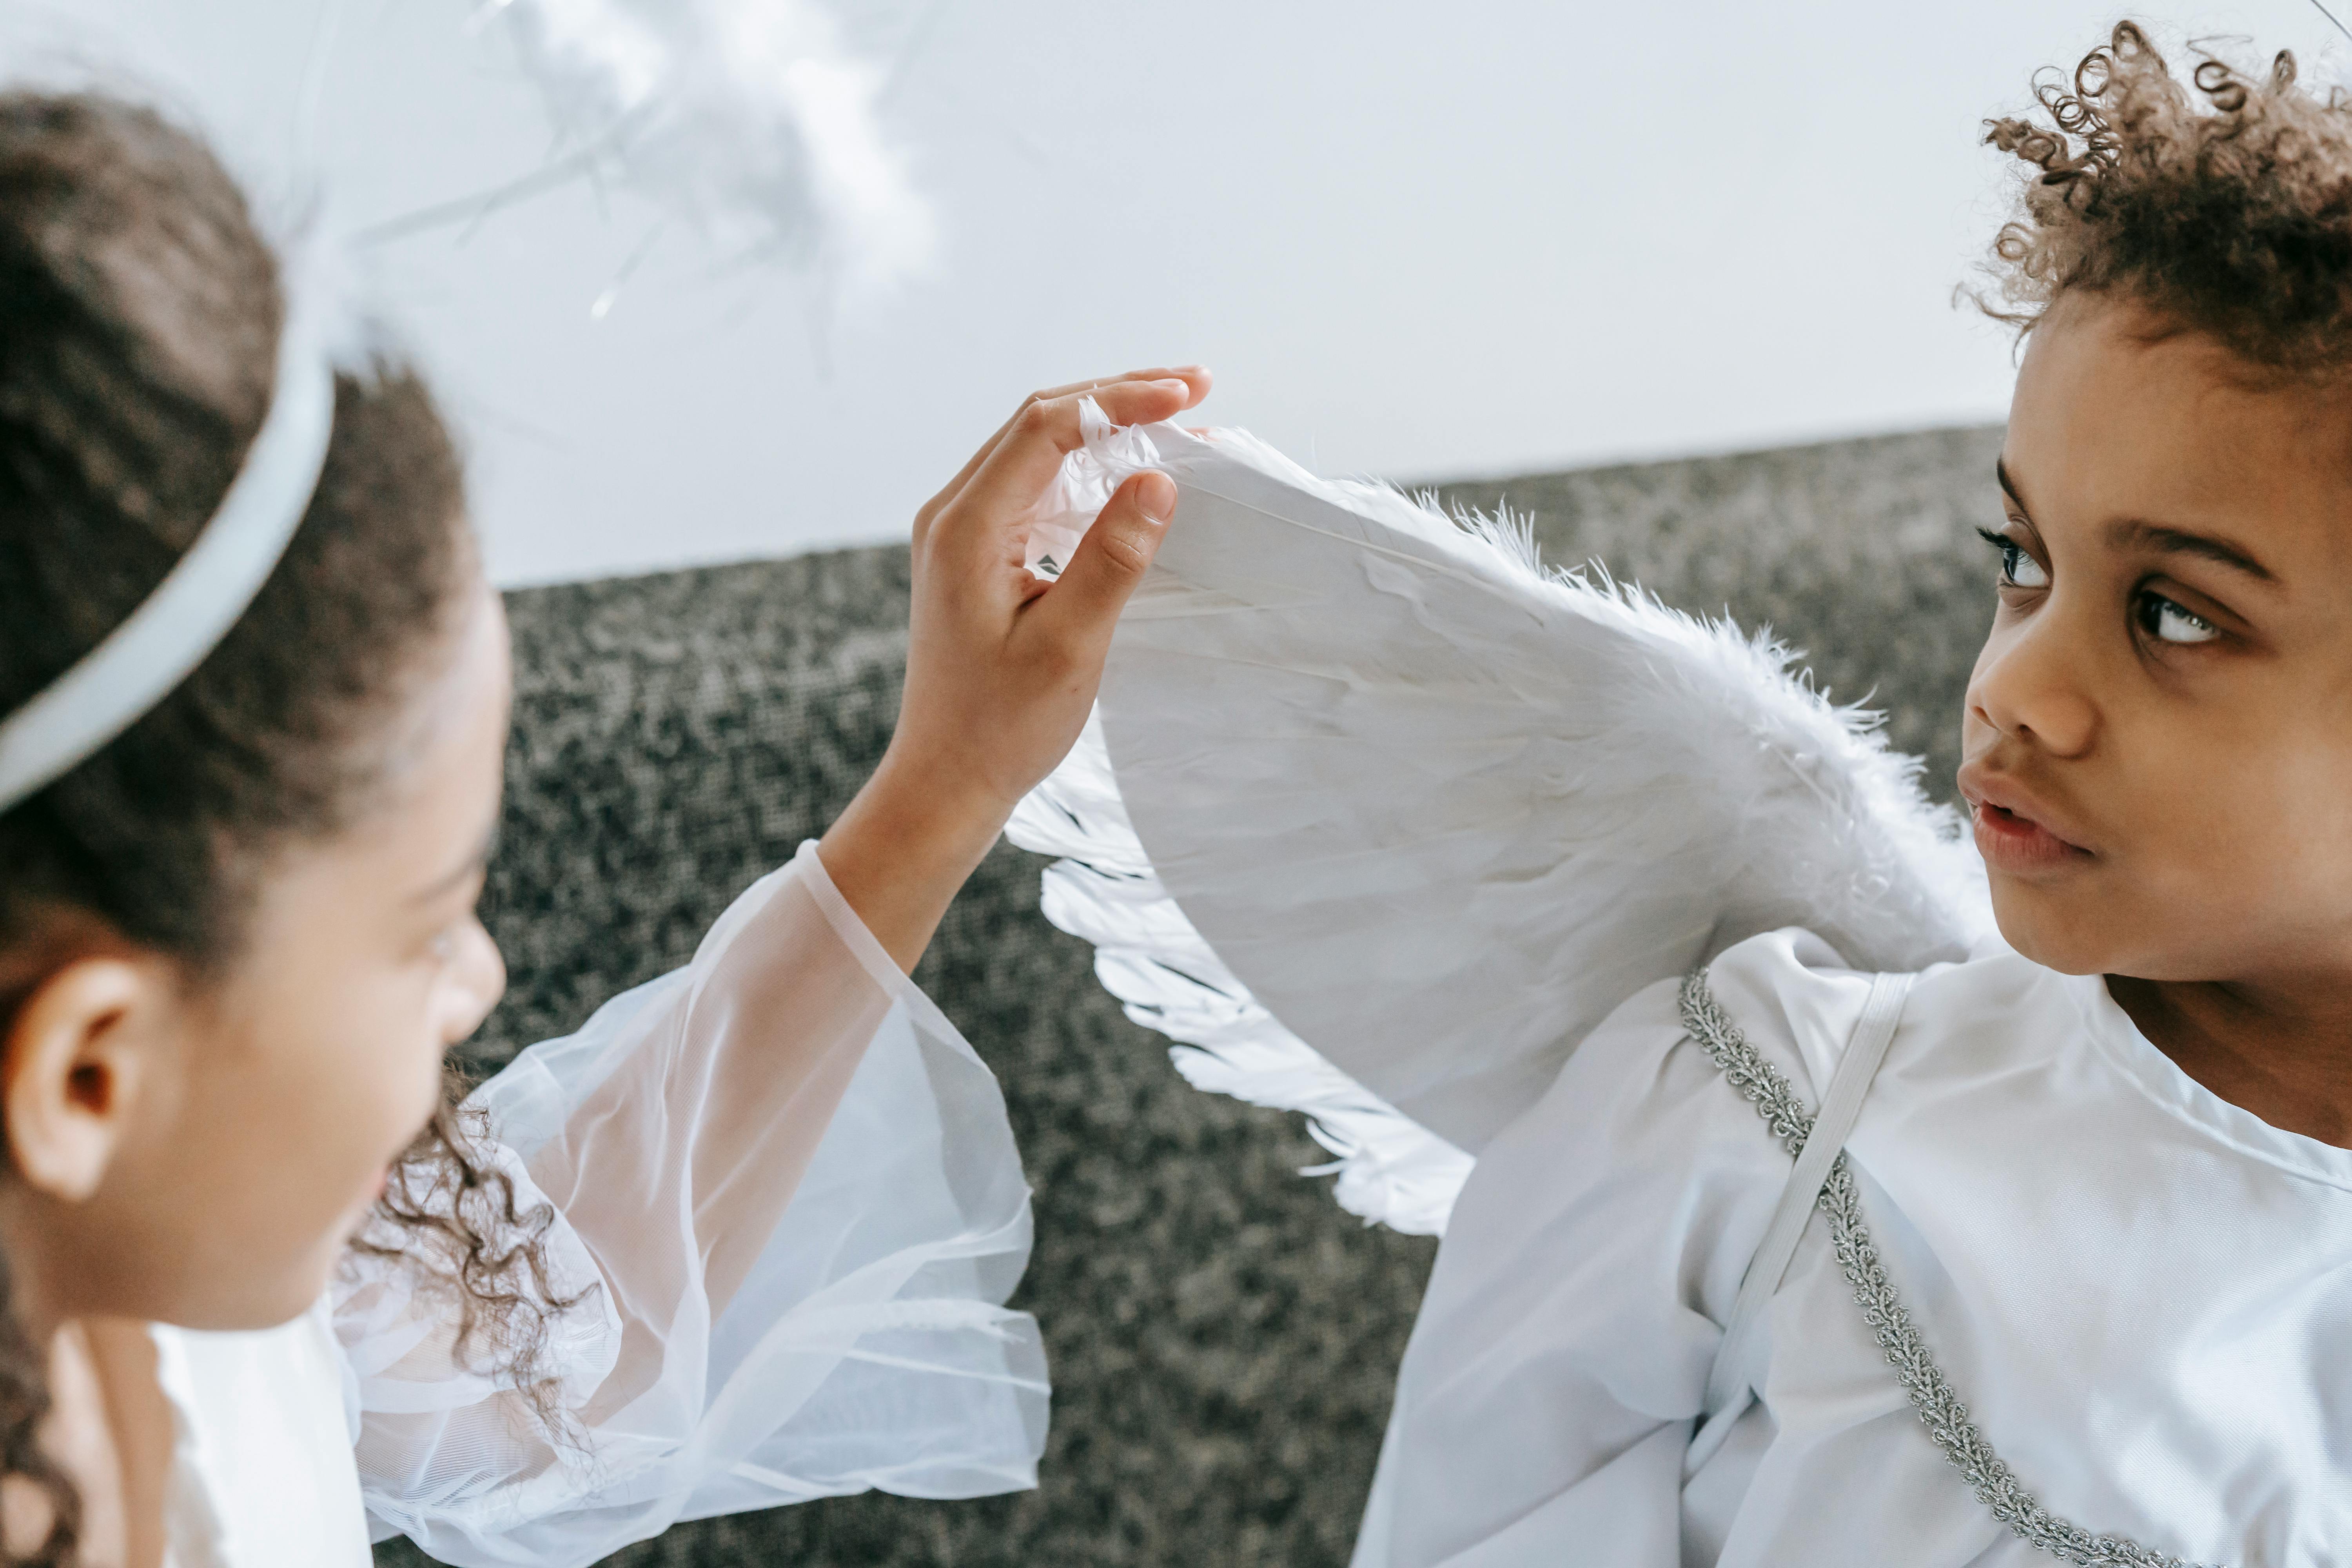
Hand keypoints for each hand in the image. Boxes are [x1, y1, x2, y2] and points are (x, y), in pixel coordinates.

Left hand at [821, 367, 1211, 968]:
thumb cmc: (1001, 727)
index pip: (1047, 428)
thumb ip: (1111, 559)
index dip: (1119, 401)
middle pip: (1040, 422)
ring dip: (1106, 427)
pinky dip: (1088, 467)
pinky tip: (1132, 474)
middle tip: (1197, 387)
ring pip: (1038, 448)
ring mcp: (961, 531)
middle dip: (1119, 397)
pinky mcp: (977, 552)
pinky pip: (1035, 485)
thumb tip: (1158, 477)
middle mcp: (954, 515)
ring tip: (1178, 418)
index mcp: (965, 528)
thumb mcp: (1069, 647)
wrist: (945, 780)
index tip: (1187, 397)